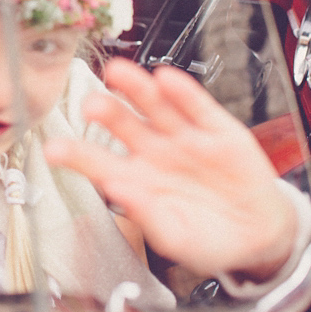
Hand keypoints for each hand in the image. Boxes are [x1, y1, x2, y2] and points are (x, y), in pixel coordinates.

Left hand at [44, 58, 296, 281]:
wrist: (257, 236)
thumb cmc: (207, 238)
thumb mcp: (175, 236)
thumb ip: (146, 214)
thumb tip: (117, 192)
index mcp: (136, 180)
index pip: (98, 162)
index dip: (76, 154)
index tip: (53, 149)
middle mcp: (154, 152)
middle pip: (123, 124)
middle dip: (106, 111)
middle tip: (89, 104)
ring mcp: (184, 138)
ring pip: (155, 106)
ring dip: (137, 88)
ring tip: (117, 73)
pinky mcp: (217, 129)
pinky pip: (197, 106)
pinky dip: (183, 92)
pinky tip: (166, 79)